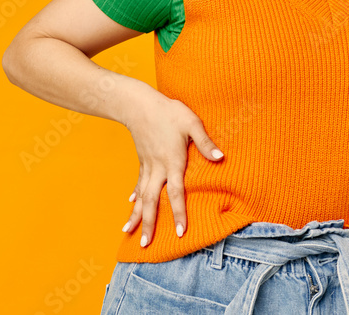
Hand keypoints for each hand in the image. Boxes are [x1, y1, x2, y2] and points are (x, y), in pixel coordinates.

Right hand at [119, 85, 224, 247]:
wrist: (138, 104)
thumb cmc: (168, 111)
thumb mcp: (191, 123)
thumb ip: (206, 142)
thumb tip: (221, 158)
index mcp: (172, 162)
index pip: (176, 193)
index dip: (179, 213)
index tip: (180, 232)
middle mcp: (157, 168)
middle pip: (152, 201)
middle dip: (149, 224)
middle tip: (145, 245)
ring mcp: (147, 165)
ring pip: (141, 195)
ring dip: (136, 214)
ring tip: (127, 231)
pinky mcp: (142, 160)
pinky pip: (138, 182)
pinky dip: (135, 195)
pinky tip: (131, 204)